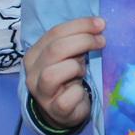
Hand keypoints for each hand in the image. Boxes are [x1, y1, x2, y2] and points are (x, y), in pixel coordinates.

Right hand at [25, 16, 103, 131]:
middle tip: (102, 41)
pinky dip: (78, 92)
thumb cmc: (68, 77)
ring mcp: (41, 92)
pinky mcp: (54, 109)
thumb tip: (98, 25)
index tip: (101, 24)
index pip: (54, 32)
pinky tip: (82, 91)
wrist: (65, 110)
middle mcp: (33, 72)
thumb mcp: (69, 55)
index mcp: (35, 53)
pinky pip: (66, 98)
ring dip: (75, 67)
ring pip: (53, 74)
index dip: (80, 25)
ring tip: (84, 70)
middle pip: (55, 49)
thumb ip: (76, 41)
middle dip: (83, 41)